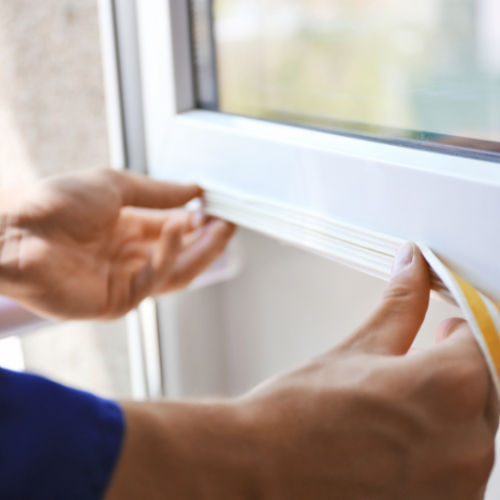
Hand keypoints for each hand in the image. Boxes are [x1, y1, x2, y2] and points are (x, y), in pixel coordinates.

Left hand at [0, 168, 234, 319]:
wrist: (14, 229)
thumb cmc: (54, 204)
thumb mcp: (115, 186)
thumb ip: (158, 193)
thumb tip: (194, 190)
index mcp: (127, 230)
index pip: (174, 231)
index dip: (199, 222)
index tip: (220, 208)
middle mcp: (129, 257)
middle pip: (181, 256)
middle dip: (208, 241)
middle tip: (229, 224)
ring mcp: (124, 281)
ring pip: (175, 273)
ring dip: (200, 252)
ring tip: (219, 228)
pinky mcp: (115, 302)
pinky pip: (153, 281)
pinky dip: (169, 255)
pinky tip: (179, 227)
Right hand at [107, 244, 497, 499]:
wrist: (262, 466)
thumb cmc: (299, 413)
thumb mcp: (358, 348)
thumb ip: (400, 304)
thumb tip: (413, 266)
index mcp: (448, 388)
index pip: (487, 342)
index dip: (466, 329)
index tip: (448, 326)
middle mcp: (465, 444)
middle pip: (487, 387)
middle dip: (458, 368)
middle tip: (421, 359)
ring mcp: (457, 486)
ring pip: (476, 429)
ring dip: (452, 408)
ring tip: (402, 401)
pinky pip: (460, 466)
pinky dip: (442, 446)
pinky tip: (400, 437)